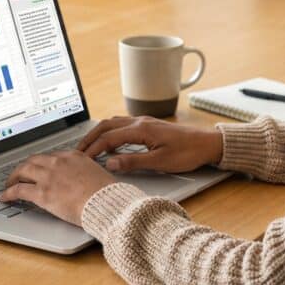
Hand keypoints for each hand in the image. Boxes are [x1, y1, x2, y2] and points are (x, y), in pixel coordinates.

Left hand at [0, 151, 114, 225]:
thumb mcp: (98, 175)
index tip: (38, 168)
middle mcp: (58, 162)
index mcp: (73, 156)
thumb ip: (86, 173)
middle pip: (33, 160)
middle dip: (24, 167)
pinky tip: (5, 197)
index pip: (50, 156)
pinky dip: (9, 193)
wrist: (106, 202)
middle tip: (19, 174)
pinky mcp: (42, 193)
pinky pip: (19, 190)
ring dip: (13, 177)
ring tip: (8, 184)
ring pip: (23, 171)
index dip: (41, 163)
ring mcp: (48, 177)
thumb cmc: (107, 193)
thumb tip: (84, 181)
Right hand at [78, 116, 223, 173]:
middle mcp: (140, 122)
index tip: (81, 158)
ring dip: (99, 133)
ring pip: (114, 123)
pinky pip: (123, 125)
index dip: (93, 148)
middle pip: (106, 126)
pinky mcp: (149, 126)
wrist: (207, 143)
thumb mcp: (160, 162)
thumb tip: (110, 163)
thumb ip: (133, 162)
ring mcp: (144, 122)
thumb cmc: (188, 153)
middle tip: (77, 151)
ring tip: (89, 146)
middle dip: (90, 137)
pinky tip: (111, 143)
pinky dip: (111, 132)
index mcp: (141, 130)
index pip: (109, 138)